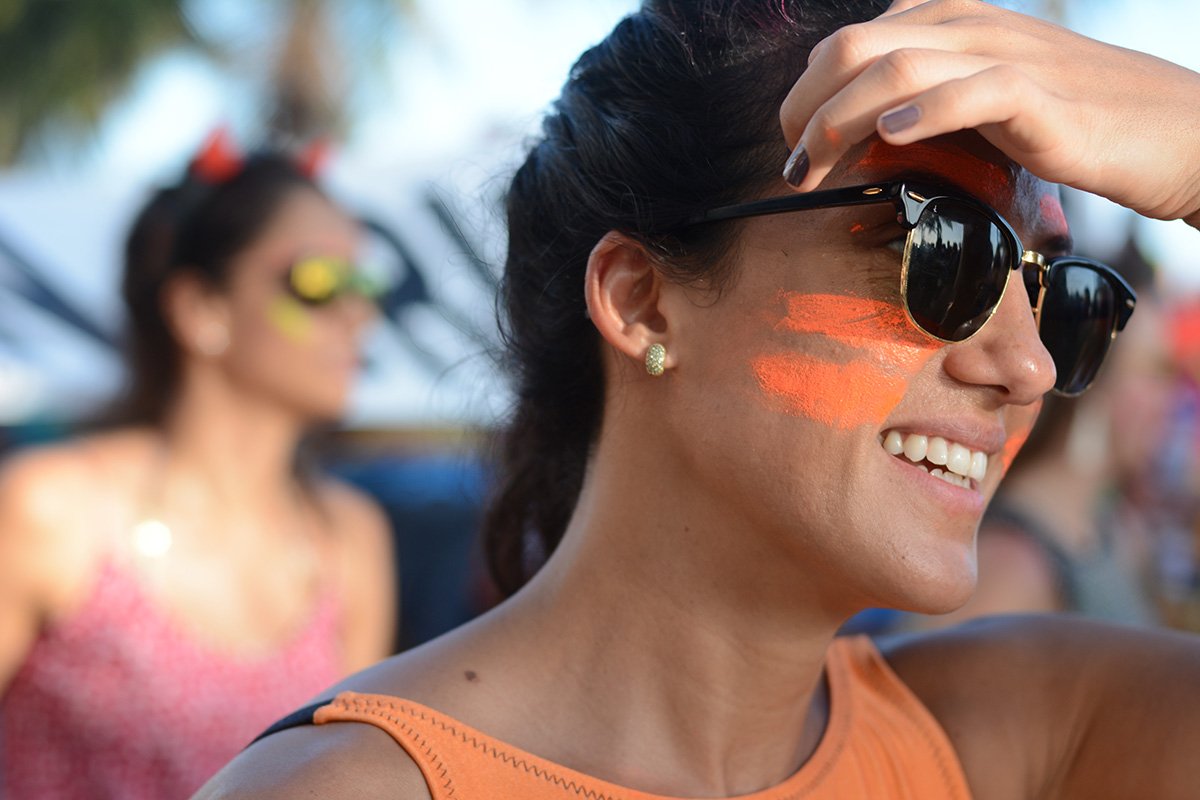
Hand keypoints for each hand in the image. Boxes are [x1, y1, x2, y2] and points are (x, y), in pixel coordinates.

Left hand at [779, 0, 1199, 225]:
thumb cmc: (1074, 120)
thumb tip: (862, 133)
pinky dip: (925, 112)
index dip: (805, 94)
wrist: (1174, 130)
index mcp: (950, 21)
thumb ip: (928, 98)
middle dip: (804, 106)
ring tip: (815, 163)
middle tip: (792, 164)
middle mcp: (971, 27)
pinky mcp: (1044, 99)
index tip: (792, 146)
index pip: (849, 42)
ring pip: (898, 65)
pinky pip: (975, 90)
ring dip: (838, 118)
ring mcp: (1008, 57)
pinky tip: (891, 136)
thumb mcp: (984, 96)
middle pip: (855, 47)